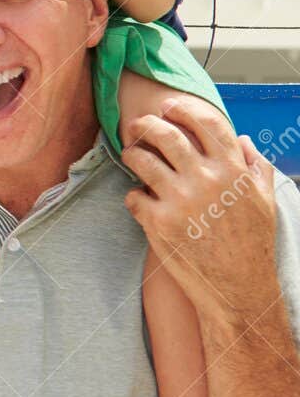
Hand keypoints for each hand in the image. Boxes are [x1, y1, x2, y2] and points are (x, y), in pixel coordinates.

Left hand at [122, 102, 281, 330]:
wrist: (238, 288)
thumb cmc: (252, 244)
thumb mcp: (265, 201)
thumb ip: (256, 167)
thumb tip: (243, 141)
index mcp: (234, 170)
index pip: (206, 123)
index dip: (183, 109)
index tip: (169, 107)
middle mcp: (207, 179)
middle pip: (165, 134)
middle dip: (145, 124)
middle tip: (137, 126)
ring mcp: (181, 199)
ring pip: (141, 159)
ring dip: (132, 154)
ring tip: (132, 156)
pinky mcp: (159, 222)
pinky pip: (133, 196)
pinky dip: (133, 196)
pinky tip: (140, 201)